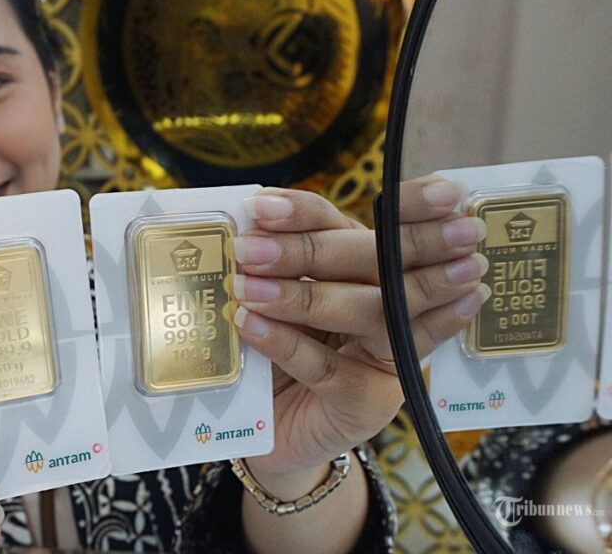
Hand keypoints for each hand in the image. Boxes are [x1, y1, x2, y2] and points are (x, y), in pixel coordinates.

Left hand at [231, 178, 485, 479]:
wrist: (276, 434)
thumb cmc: (276, 357)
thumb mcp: (277, 302)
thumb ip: (276, 265)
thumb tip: (242, 222)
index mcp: (372, 267)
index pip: (366, 224)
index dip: (319, 208)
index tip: (266, 201)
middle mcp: (393, 305)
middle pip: (373, 261)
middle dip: (312, 247)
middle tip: (250, 241)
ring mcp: (387, 356)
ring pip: (364, 311)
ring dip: (301, 294)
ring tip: (246, 285)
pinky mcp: (367, 402)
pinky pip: (327, 367)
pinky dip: (288, 343)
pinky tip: (253, 325)